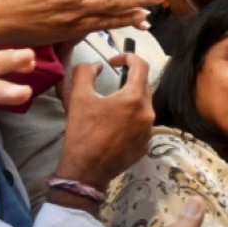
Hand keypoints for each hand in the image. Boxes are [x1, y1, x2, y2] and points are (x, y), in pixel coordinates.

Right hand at [54, 54, 154, 193]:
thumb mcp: (78, 96)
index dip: (128, 57)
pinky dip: (132, 119)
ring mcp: (149, 131)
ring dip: (130, 101)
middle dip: (129, 80)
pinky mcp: (146, 145)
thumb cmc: (82, 132)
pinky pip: (142, 124)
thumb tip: (97, 65)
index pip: (141, 66)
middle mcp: (148, 113)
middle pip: (144, 86)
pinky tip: (115, 126)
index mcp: (134, 98)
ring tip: (111, 107)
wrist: (86, 170)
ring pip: (144, 106)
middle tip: (112, 83)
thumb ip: (86, 72)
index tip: (115, 61)